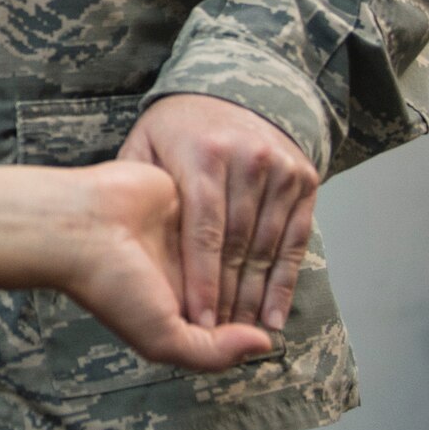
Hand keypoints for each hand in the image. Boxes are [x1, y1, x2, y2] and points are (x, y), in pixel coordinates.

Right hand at [62, 163, 275, 369]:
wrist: (82, 226)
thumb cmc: (111, 284)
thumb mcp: (162, 338)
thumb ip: (212, 352)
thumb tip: (264, 346)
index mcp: (180, 306)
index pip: (231, 318)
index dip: (253, 321)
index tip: (272, 322)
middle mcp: (187, 271)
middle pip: (238, 281)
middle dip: (256, 287)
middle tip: (270, 283)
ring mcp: (189, 235)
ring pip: (237, 245)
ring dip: (251, 249)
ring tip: (266, 251)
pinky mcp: (189, 197)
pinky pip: (227, 210)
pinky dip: (239, 216)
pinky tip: (257, 219)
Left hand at [118, 95, 317, 331]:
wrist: (233, 91)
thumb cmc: (177, 129)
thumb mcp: (145, 142)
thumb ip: (136, 183)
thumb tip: (124, 233)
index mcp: (204, 154)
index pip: (204, 230)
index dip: (203, 279)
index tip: (199, 321)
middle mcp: (248, 161)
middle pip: (239, 243)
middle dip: (229, 296)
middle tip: (218, 338)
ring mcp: (281, 170)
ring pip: (268, 246)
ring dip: (256, 296)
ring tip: (243, 336)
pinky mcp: (304, 180)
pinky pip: (296, 240)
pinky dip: (284, 281)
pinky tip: (273, 315)